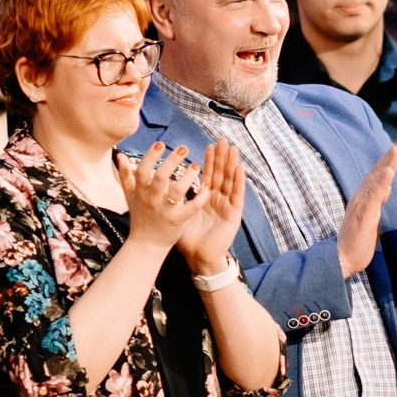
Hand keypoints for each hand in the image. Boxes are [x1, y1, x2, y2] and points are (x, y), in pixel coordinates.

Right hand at [116, 142, 202, 250]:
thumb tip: (120, 156)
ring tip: (196, 166)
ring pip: (177, 191)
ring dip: (188, 177)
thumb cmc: (140, 217)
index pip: (143, 170)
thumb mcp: (129, 196)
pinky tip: (206, 187)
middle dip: (172, 161)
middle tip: (183, 148)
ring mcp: (164, 210)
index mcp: (140, 191)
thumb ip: (126, 176)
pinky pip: (190, 208)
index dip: (151, 156)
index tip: (161, 144)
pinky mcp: (177, 221)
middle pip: (160, 177)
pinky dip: (199, 198)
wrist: (146, 244)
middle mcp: (151, 199)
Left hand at [179, 140, 247, 275]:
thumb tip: (156, 183)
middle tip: (222, 139)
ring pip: (230, 181)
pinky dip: (239, 181)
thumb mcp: (177, 212)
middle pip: (220, 174)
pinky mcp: (233, 214)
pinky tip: (239, 168)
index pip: (208, 175)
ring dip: (231, 164)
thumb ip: (172, 196)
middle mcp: (217, 200)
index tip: (209, 145)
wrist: (198, 257)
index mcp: (205, 199)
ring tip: (233, 148)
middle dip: (221, 157)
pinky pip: (237, 195)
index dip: (209, 161)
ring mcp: (226, 206)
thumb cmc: (187, 238)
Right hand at [337, 139, 396, 276]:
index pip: (378, 175)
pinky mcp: (363, 214)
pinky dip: (382, 182)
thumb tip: (385, 188)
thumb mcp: (371, 216)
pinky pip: (374, 196)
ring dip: (387, 163)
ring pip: (376, 179)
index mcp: (365, 198)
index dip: (389, 160)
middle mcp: (361, 197)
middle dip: (390, 155)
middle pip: (377, 172)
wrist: (344, 259)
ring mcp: (361, 204)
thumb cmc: (358, 240)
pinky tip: (389, 172)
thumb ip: (377, 200)